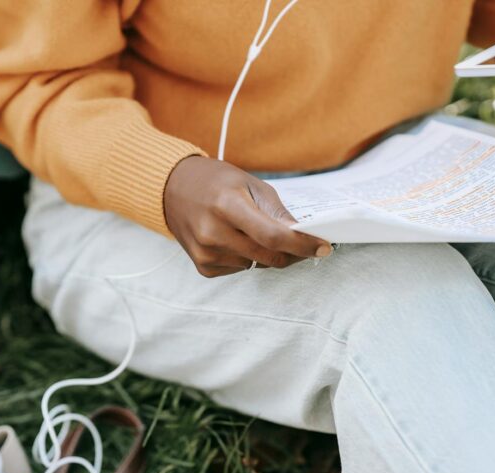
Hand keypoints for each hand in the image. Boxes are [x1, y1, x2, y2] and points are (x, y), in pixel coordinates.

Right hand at [164, 156, 331, 277]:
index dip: (302, 245)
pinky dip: (245, 257)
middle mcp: (213, 232)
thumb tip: (303, 234)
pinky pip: (239, 269)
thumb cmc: (215, 182)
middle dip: (291, 252)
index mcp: (227, 205)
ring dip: (264, 253)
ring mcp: (205, 252)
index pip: (272, 236)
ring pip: (255, 264)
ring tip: (249, 230)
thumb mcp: (249, 184)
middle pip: (268, 256)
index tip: (322, 248)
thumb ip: (276, 211)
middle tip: (303, 243)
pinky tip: (232, 239)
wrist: (172, 188)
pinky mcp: (202, 265)